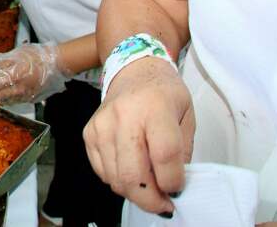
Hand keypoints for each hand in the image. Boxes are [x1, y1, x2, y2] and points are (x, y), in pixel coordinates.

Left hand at [0, 43, 69, 102]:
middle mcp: (19, 89)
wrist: (58, 64)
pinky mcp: (29, 100)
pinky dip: (3, 96)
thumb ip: (0, 64)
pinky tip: (0, 90)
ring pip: (3, 101)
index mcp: (15, 76)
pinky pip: (12, 100)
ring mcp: (25, 97)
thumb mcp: (16, 55)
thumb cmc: (38, 56)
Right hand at [83, 57, 194, 215]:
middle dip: (151, 200)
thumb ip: (183, 151)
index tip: (178, 190)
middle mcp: (124, 116)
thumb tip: (173, 186)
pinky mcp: (89, 133)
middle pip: (133, 174)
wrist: (133, 71)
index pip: (164, 156)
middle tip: (163, 204)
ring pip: (115, 178)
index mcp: (155, 108)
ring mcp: (102, 125)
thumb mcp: (187, 116)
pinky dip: (118, 181)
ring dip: (135, 193)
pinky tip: (132, 171)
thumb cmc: (164, 94)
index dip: (173, 182)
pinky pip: (102, 172)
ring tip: (149, 188)